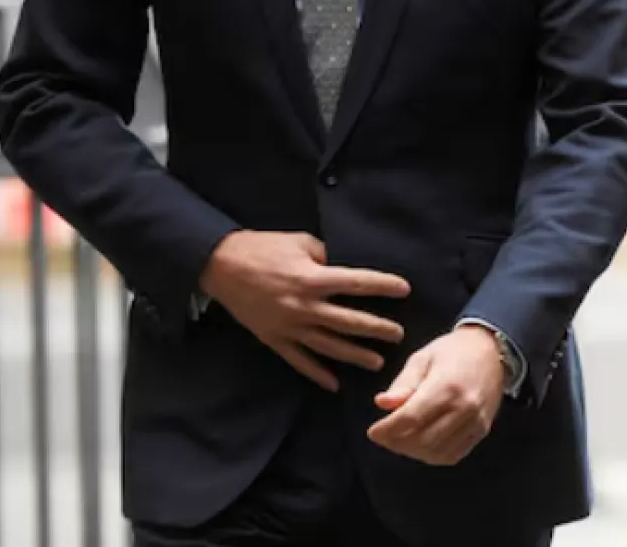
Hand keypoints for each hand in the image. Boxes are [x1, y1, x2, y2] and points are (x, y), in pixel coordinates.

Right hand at [198, 230, 409, 391]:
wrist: (221, 265)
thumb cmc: (264, 248)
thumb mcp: (301, 242)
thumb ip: (325, 256)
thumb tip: (341, 267)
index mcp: (313, 278)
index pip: (357, 283)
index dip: (383, 286)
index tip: (405, 290)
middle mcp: (304, 306)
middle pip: (348, 321)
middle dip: (376, 329)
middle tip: (399, 335)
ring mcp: (289, 326)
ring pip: (328, 346)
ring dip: (355, 355)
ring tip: (378, 362)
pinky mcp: (274, 339)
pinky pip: (299, 361)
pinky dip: (317, 374)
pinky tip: (334, 384)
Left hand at [368, 324, 505, 465]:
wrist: (491, 350)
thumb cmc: (452, 350)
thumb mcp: (423, 358)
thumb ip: (403, 383)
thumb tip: (381, 404)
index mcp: (446, 385)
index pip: (411, 418)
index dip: (387, 429)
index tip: (372, 432)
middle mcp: (464, 407)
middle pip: (422, 440)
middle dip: (396, 442)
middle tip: (385, 435)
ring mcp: (475, 422)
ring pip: (436, 452)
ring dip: (413, 451)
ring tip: (401, 439)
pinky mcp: (482, 430)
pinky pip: (453, 455)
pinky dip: (432, 455)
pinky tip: (422, 444)